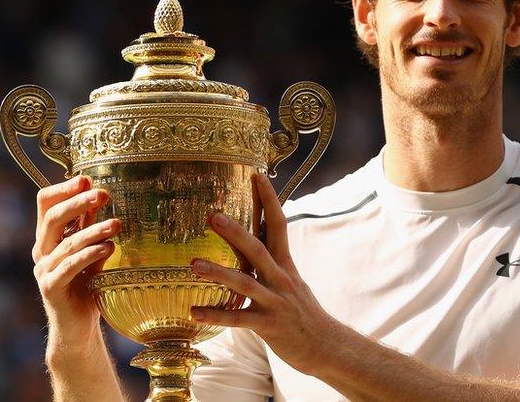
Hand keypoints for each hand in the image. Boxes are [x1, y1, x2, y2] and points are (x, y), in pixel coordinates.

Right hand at [33, 175, 119, 354]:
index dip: (64, 189)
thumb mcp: (93, 251)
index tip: (87, 180)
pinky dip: (89, 255)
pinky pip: (69, 267)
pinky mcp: (51, 288)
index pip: (46, 204)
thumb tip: (102, 195)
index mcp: (48, 237)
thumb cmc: (87, 285)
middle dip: (78, 203)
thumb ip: (92, 227)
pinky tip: (108, 248)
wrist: (78, 327)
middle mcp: (42, 251)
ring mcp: (43, 270)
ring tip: (117, 224)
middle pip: (53, 218)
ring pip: (66, 243)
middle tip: (104, 194)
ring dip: (93, 230)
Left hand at [190, 173, 338, 374]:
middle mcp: (281, 278)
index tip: (256, 175)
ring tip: (193, 265)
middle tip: (212, 214)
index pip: (278, 224)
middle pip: (258, 248)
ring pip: (245, 283)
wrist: (326, 345)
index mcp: (285, 264)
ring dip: (218, 272)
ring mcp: (275, 301)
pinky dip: (216, 316)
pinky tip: (194, 312)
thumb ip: (273, 261)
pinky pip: (239, 320)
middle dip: (235, 231)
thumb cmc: (302, 312)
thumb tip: (258, 238)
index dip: (268, 200)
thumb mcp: (291, 281)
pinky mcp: (269, 325)